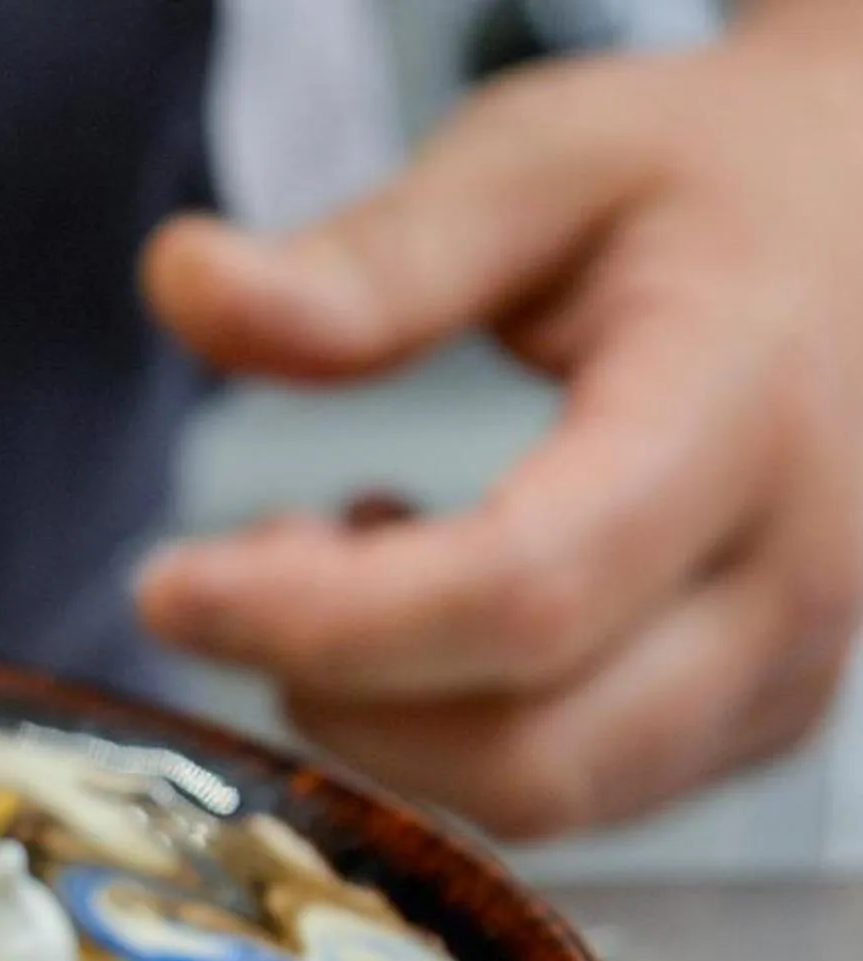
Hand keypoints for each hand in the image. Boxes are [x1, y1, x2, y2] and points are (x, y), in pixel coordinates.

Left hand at [139, 10, 862, 838]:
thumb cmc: (699, 185)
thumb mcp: (538, 161)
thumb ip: (371, 256)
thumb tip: (185, 287)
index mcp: (743, 414)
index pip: (521, 592)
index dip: (319, 619)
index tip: (165, 586)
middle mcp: (797, 573)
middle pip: (531, 749)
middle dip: (338, 690)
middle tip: (256, 559)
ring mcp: (791, 667)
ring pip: (546, 797)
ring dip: (384, 719)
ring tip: (342, 553)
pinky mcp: (755, 717)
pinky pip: (573, 792)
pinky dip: (447, 734)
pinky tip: (418, 598)